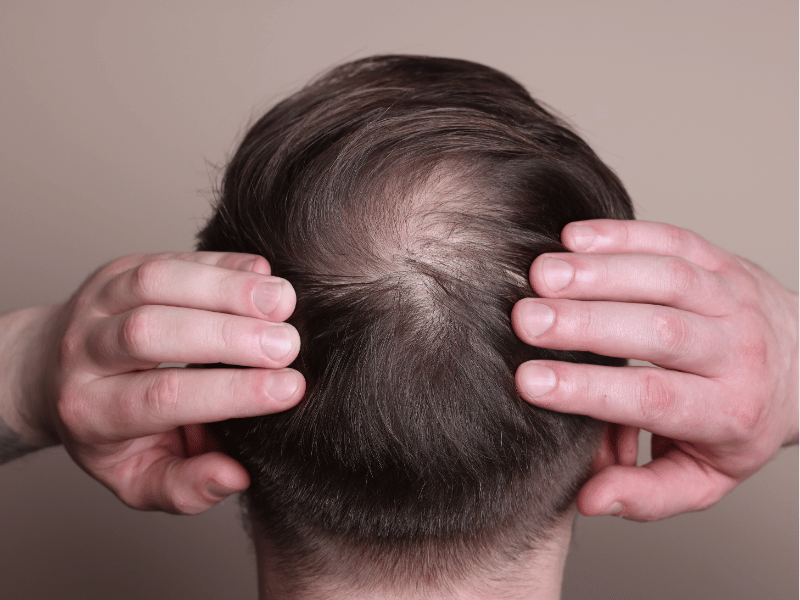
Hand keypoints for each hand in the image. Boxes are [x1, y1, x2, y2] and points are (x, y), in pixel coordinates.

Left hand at [0, 252, 303, 513]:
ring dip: (227, 289)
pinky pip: (171, 257)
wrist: (53, 375)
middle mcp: (83, 351)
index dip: (231, 391)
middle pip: (152, 333)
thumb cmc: (111, 432)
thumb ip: (185, 487)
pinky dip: (221, 263)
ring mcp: (97, 303)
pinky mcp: (119, 270)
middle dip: (228, 336)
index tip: (290, 389)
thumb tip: (234, 476)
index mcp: (92, 412)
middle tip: (289, 344)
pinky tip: (263, 276)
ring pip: (157, 282)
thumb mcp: (138, 477)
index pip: (162, 398)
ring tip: (284, 302)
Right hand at [512, 220, 797, 520]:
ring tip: (540, 275)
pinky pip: (673, 240)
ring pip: (666, 278)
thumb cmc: (739, 422)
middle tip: (525, 321)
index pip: (653, 399)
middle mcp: (735, 351)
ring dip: (599, 273)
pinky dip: (623, 234)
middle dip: (587, 324)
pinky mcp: (720, 261)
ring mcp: (730, 298)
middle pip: (660, 332)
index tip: (530, 381)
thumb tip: (591, 498)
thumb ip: (647, 493)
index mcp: (728, 411)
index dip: (589, 390)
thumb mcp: (704, 476)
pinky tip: (574, 237)